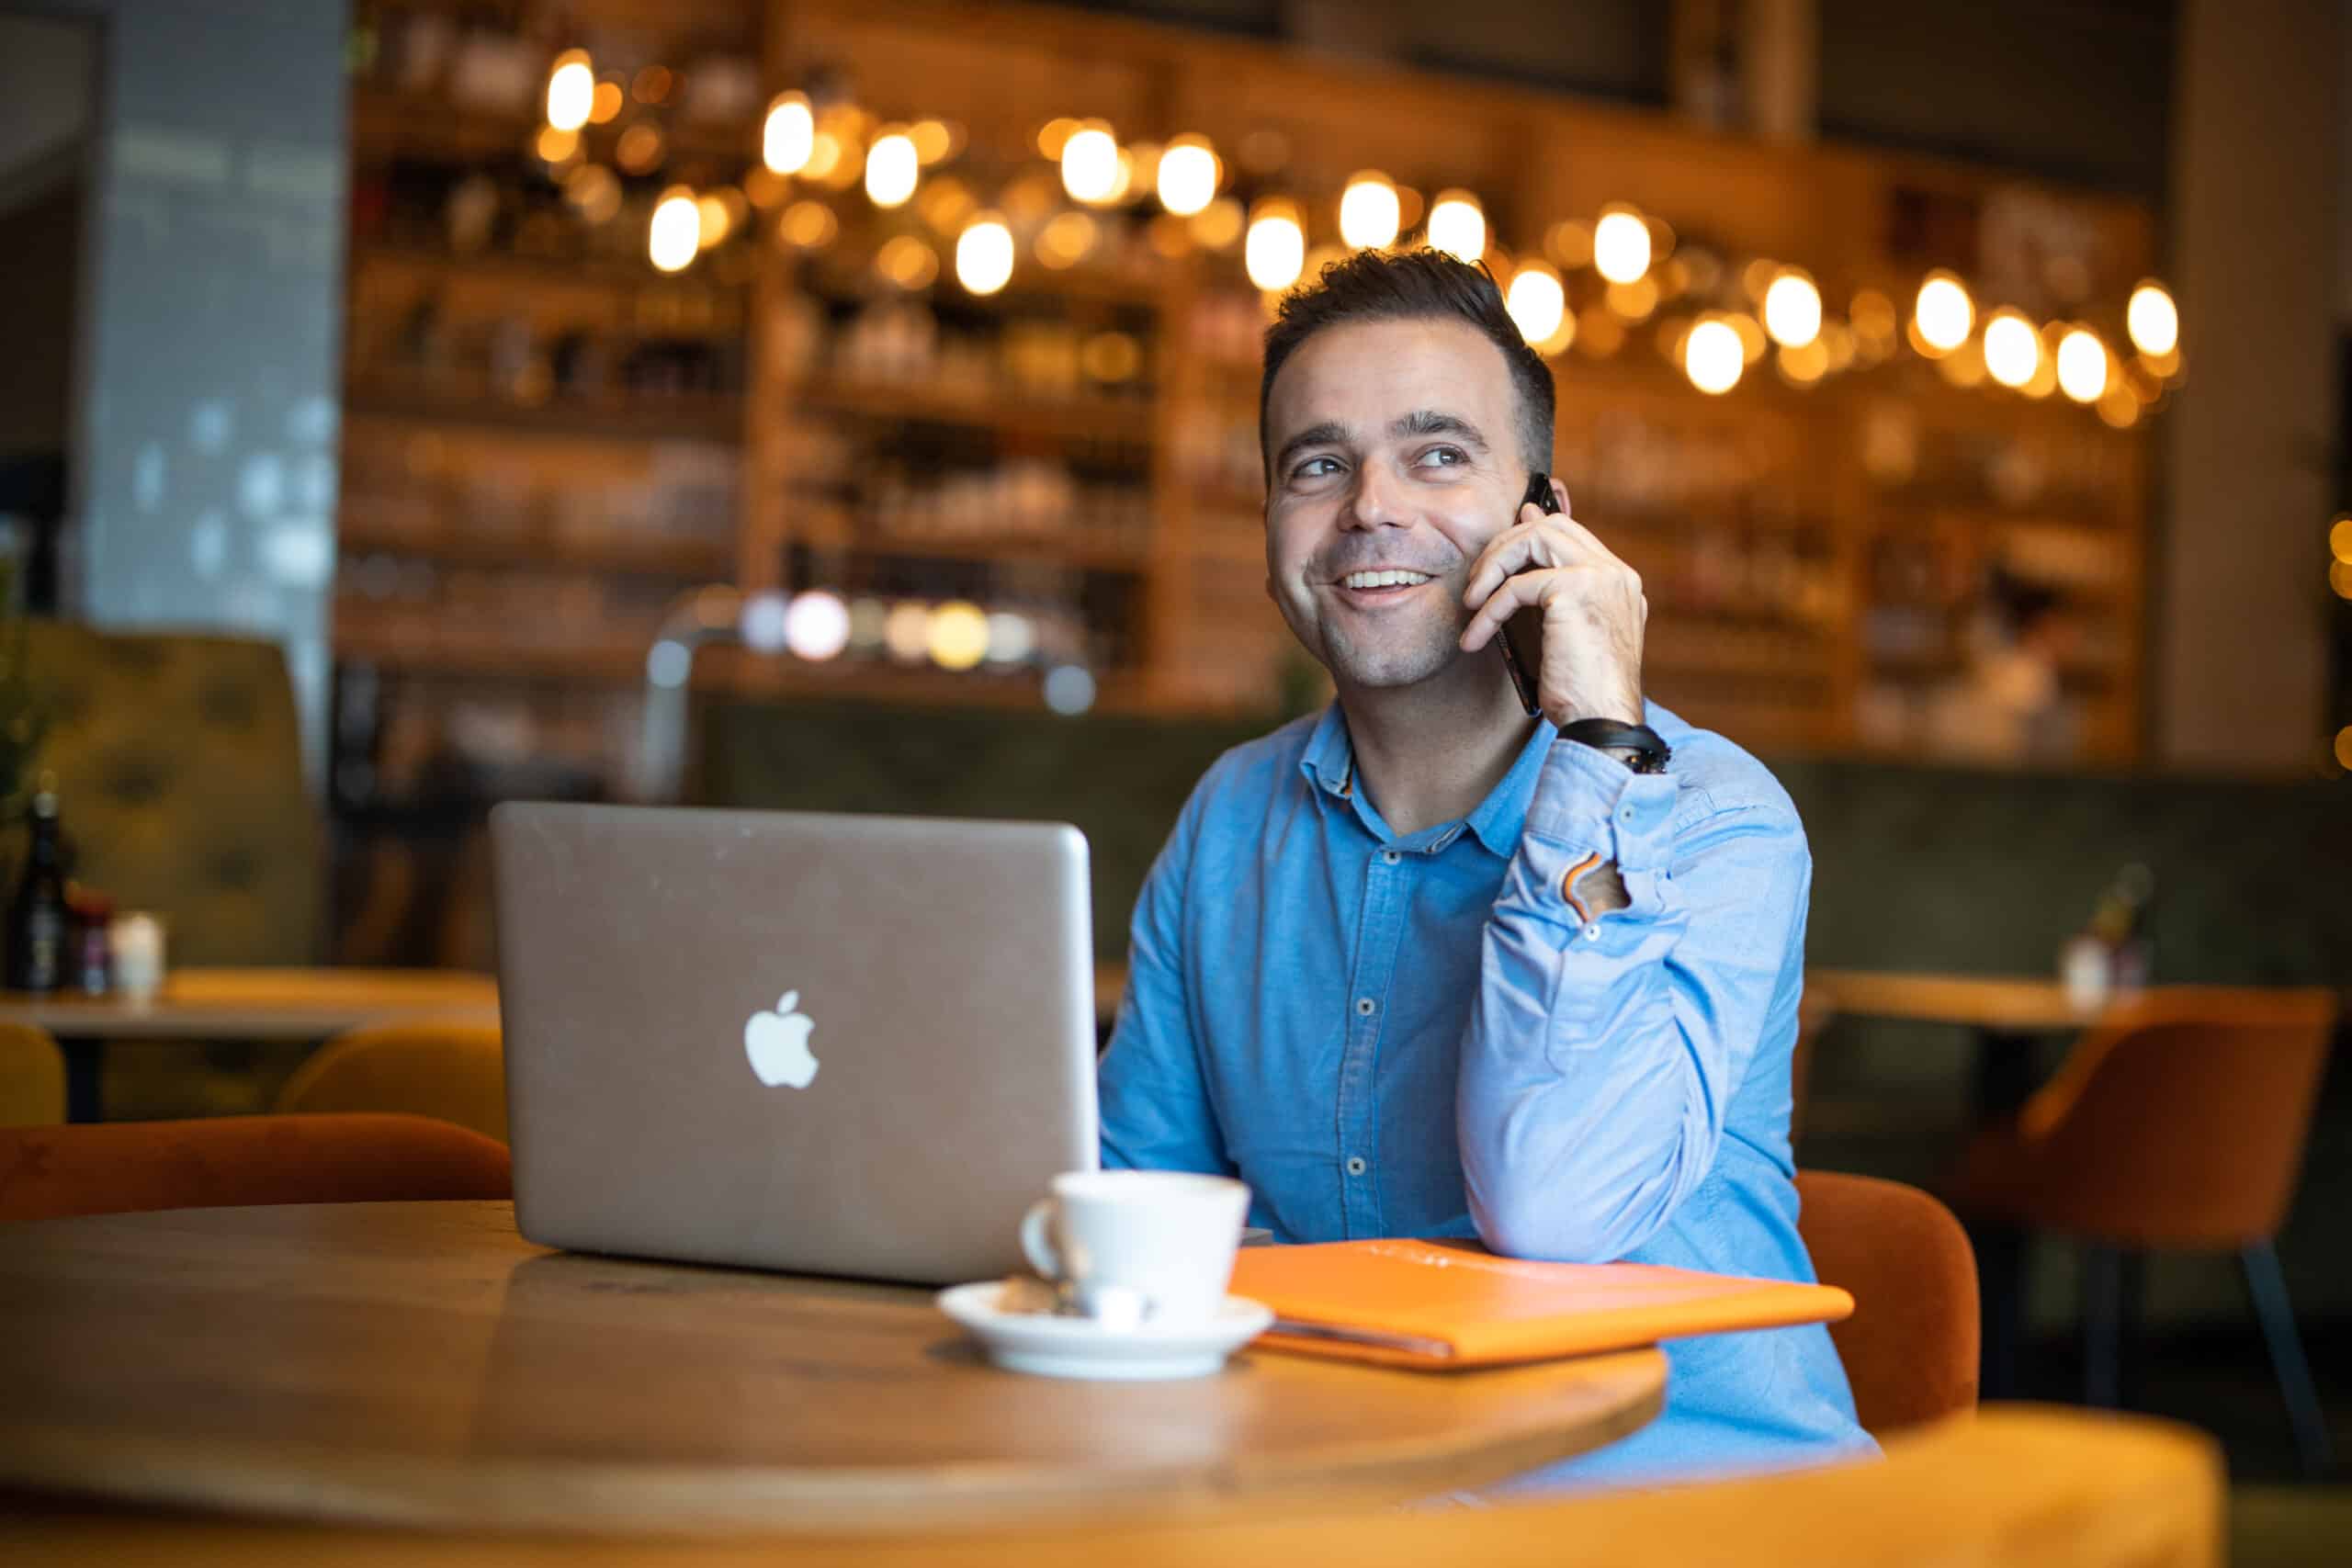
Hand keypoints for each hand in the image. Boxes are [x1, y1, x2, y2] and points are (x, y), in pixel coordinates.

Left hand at [1458, 497, 1646, 726]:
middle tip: (1478, 581)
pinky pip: (1515, 586)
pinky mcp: (1575, 591)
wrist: (1602, 722)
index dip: (1527, 533)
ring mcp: (1600, 578)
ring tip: (1471, 602)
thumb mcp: (1570, 635)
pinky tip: (1475, 638)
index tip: (1497, 548)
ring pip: (1532, 539)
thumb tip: (1525, 568)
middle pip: (1551, 526)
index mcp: (1619, 582)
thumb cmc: (1584, 691)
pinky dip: (1487, 611)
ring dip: (1492, 566)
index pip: (1571, 533)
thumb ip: (1553, 597)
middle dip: (1505, 546)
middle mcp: (1615, 574)